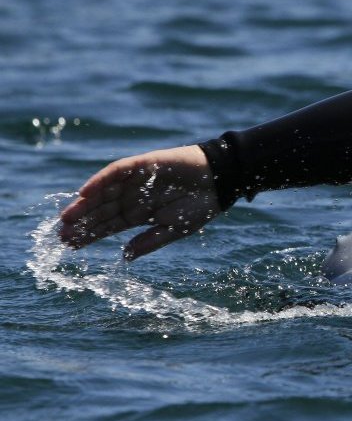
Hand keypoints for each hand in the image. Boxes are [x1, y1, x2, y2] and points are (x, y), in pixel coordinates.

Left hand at [59, 145, 220, 259]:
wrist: (220, 180)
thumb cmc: (201, 206)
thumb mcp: (175, 230)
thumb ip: (150, 242)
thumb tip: (124, 257)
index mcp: (140, 214)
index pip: (109, 225)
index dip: (90, 235)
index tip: (71, 246)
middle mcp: (133, 197)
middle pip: (101, 210)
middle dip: (82, 222)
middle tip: (62, 235)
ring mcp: (136, 180)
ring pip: (104, 192)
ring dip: (86, 204)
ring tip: (67, 218)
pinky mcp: (142, 164)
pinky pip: (116, 171)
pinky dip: (100, 180)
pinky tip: (85, 192)